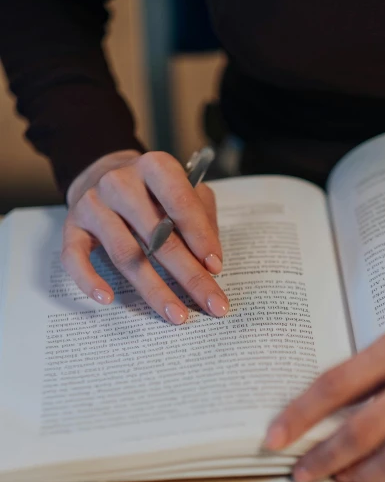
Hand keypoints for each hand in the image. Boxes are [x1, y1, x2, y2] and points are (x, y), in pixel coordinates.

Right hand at [62, 149, 228, 323]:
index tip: (216, 268)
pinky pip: (75, 258)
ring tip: (176, 314)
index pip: (180, 202)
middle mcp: (120, 182)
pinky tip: (107, 299)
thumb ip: (202, 218)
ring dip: (154, 289)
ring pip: (125, 254)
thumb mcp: (184, 189)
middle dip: (189, 276)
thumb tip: (211, 263)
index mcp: (154, 167)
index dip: (201, 237)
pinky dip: (89, 280)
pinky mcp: (71, 227)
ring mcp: (93, 204)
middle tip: (211, 304)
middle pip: (158, 237)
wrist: (100, 173)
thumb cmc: (153, 190)